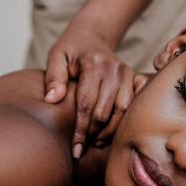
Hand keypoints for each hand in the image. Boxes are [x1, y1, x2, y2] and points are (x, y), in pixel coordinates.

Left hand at [44, 26, 134, 158]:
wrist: (92, 35)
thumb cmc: (71, 49)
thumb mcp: (57, 57)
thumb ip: (54, 78)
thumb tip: (51, 100)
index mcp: (93, 65)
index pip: (86, 104)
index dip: (80, 130)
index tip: (74, 149)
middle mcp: (113, 70)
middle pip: (104, 112)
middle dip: (92, 134)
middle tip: (80, 150)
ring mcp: (126, 74)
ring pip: (121, 113)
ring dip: (108, 132)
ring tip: (93, 143)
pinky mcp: (134, 79)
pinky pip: (130, 108)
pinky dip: (120, 123)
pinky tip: (106, 133)